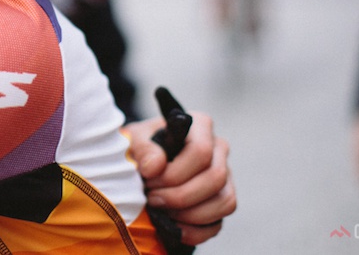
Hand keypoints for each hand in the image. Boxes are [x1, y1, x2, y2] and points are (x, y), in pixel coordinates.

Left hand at [125, 112, 235, 245]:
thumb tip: (156, 166)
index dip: (175, 172)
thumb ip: (142, 148)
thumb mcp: (133, 140)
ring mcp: (225, 177)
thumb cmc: (139, 147)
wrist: (140, 162)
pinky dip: (194, 231)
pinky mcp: (220, 202)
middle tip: (152, 199)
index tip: (149, 179)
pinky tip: (172, 226)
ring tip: (161, 211)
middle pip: (215, 178)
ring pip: (224, 201)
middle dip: (180, 195)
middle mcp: (219, 149)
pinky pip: (218, 223)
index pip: (201, 151)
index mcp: (200, 126)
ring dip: (189, 214)